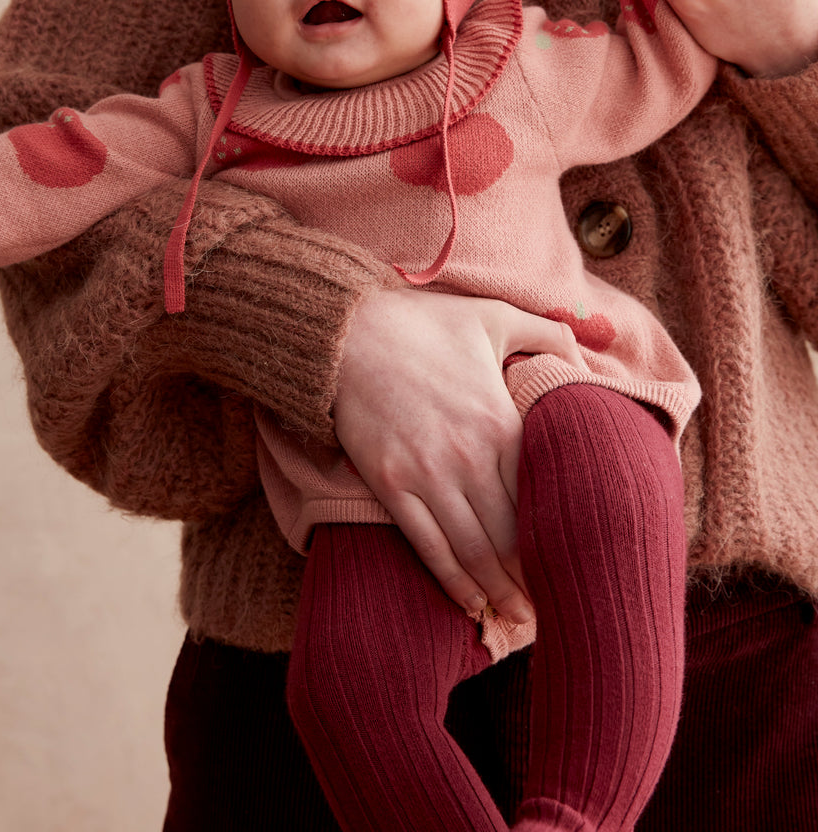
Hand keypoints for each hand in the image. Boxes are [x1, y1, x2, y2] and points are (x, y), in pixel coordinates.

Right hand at [333, 287, 585, 622]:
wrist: (345, 332)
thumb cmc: (421, 323)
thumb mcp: (493, 315)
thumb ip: (548, 332)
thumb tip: (589, 355)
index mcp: (501, 422)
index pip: (538, 498)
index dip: (558, 538)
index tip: (574, 565)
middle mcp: (469, 458)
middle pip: (511, 535)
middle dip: (532, 577)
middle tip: (553, 607)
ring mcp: (427, 475)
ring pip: (473, 550)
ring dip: (498, 590)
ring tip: (518, 618)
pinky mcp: (391, 484)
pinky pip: (428, 545)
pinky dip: (452, 581)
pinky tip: (470, 604)